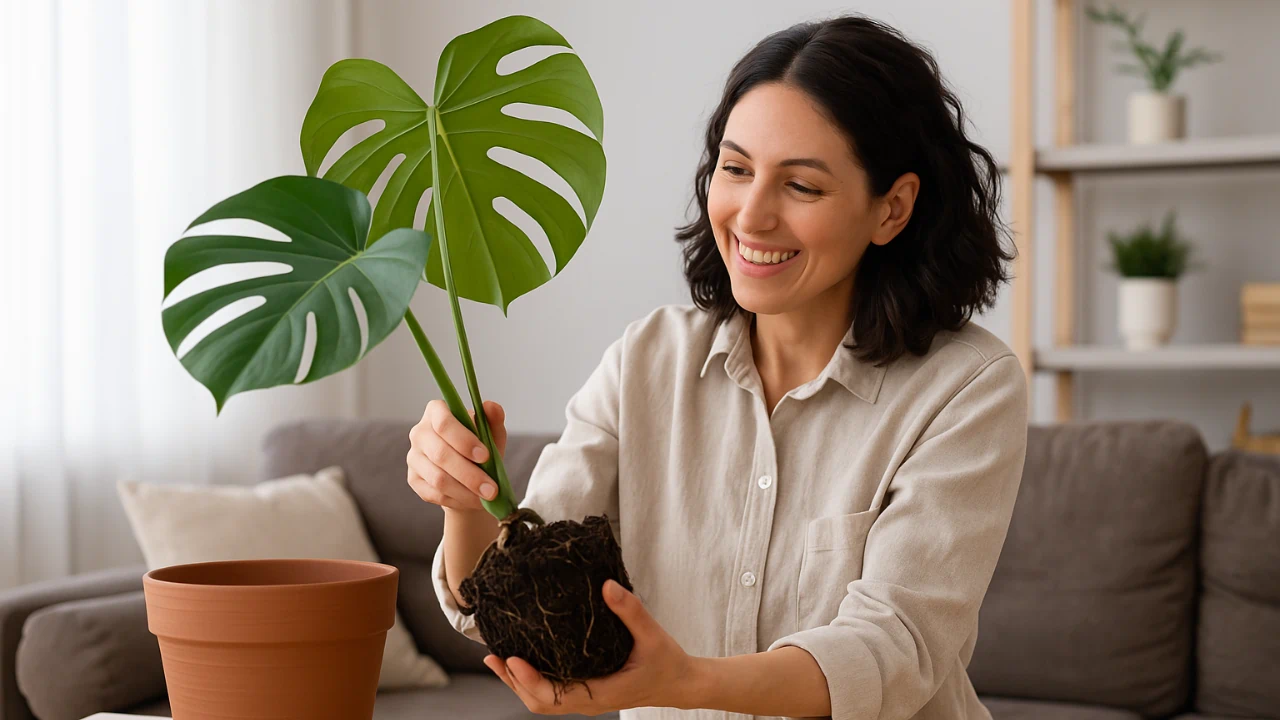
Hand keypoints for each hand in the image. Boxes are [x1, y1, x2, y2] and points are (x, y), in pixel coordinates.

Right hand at [406, 399, 506, 512]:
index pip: (444, 423)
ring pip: (438, 478)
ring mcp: (413, 457)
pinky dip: (458, 499)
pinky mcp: (413, 479)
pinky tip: (473, 500)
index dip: (464, 440)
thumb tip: (492, 406)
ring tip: (487, 497)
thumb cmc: (480, 448)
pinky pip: (434, 493)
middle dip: (470, 474)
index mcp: (436, 412)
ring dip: (466, 491)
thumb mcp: (491, 433)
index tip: (485, 456)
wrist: (469, 475)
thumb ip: (493, 419)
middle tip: (492, 489)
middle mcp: (419, 432)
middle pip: (440, 454)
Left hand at [484, 579, 697, 715]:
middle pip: (539, 701)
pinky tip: (522, 661)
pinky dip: (532, 681)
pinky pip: (553, 694)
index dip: (529, 679)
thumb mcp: (651, 634)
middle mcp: (589, 701)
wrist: (681, 683)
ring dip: (518, 682)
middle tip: (494, 656)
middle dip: (514, 681)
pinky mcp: (587, 693)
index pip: (554, 695)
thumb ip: (630, 610)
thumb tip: (606, 586)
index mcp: (601, 692)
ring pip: (542, 700)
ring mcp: (586, 700)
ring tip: (498, 659)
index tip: (511, 658)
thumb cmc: (667, 661)